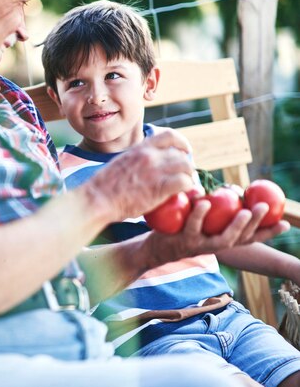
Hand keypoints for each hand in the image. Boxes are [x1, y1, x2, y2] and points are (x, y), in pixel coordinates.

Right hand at [85, 129, 193, 221]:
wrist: (98, 199)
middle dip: (186, 165)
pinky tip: (183, 194)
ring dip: (188, 176)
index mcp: (140, 148)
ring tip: (186, 186)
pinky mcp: (159, 187)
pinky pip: (185, 182)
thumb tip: (143, 167)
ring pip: (186, 167)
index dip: (182, 143)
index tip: (185, 151)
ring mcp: (155, 170)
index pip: (169, 136)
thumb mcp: (120, 163)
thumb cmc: (104, 186)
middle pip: (180, 154)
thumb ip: (136, 161)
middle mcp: (149, 156)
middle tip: (185, 176)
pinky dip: (188, 188)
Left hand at [146, 199, 289, 264]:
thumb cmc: (180, 229)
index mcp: (222, 240)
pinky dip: (200, 214)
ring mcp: (200, 246)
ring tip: (245, 210)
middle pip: (242, 239)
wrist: (153, 248)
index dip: (268, 232)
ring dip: (236, 225)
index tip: (285, 223)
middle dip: (256, 224)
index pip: (250, 238)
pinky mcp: (183, 241)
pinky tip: (206, 201)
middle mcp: (214, 246)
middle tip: (265, 207)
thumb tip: (231, 190)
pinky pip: (193, 226)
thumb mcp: (201, 221)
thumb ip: (216, 210)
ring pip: (223, 239)